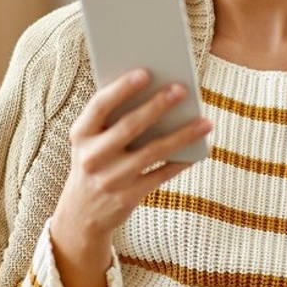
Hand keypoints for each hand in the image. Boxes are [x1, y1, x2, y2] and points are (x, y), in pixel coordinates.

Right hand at [51, 68, 211, 251]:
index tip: (145, 72)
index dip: (121, 88)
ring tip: (206, 122)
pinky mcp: (127, 198)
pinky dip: (182, 161)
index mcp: (81, 134)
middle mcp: (92, 157)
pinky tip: (201, 148)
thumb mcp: (92, 141)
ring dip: (182, 135)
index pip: (100, 106)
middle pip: (130, 127)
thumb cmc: (96, 161)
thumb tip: (160, 91)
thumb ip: (115, 118)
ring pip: (152, 152)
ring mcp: (109, 180)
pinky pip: (161, 175)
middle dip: (157, 105)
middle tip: (182, 89)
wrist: (81, 214)